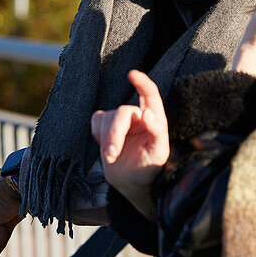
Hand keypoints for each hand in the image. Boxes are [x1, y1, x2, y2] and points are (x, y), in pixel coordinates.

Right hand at [90, 70, 169, 218]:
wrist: (131, 182)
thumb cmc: (149, 167)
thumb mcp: (159, 153)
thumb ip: (157, 132)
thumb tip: (148, 114)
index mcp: (155, 119)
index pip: (150, 95)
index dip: (142, 83)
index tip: (132, 74)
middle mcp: (137, 116)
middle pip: (121, 112)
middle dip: (114, 134)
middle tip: (111, 155)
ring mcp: (121, 120)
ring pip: (107, 118)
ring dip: (106, 139)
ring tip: (111, 157)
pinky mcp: (105, 126)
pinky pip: (96, 121)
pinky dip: (97, 134)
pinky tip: (105, 147)